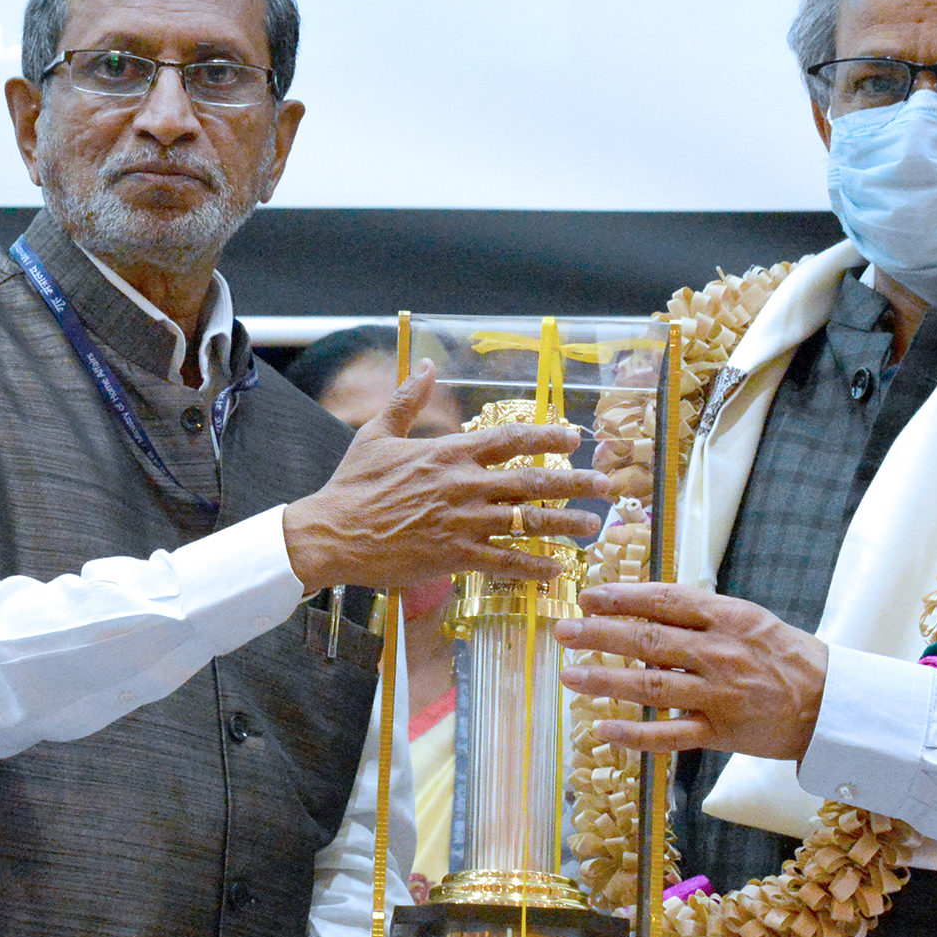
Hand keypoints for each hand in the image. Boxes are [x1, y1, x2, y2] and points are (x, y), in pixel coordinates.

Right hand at [283, 368, 610, 592]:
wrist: (331, 534)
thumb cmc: (352, 485)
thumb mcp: (376, 434)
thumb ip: (407, 399)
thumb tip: (425, 366)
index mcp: (448, 453)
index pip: (509, 439)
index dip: (546, 436)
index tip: (574, 436)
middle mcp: (463, 486)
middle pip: (531, 481)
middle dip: (574, 483)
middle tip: (605, 485)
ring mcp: (461, 523)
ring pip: (526, 522)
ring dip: (564, 524)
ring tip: (592, 526)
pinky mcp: (454, 557)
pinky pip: (504, 562)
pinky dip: (533, 567)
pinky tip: (556, 570)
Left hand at [556, 580, 827, 759]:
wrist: (831, 703)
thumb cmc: (782, 656)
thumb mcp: (747, 620)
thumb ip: (698, 615)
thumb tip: (642, 610)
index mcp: (727, 618)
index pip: (665, 601)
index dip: (622, 597)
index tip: (588, 597)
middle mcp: (720, 654)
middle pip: (650, 640)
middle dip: (601, 634)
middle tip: (564, 631)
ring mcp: (719, 696)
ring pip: (652, 686)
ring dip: (606, 680)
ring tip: (570, 676)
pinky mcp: (721, 734)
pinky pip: (671, 735)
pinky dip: (635, 734)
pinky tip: (602, 729)